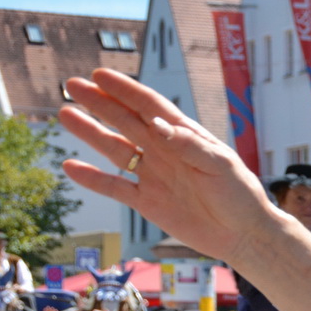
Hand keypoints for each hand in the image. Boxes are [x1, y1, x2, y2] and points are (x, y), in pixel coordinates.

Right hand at [58, 69, 282, 264]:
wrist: (244, 235)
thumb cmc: (240, 196)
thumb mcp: (221, 166)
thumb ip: (189, 145)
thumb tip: (157, 124)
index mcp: (184, 137)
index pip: (150, 106)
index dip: (125, 90)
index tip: (100, 75)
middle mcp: (165, 151)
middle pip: (126, 121)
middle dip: (100, 103)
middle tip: (72, 84)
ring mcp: (154, 176)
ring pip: (115, 149)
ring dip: (91, 133)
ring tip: (66, 114)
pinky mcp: (148, 202)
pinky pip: (115, 188)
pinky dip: (93, 179)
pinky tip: (70, 167)